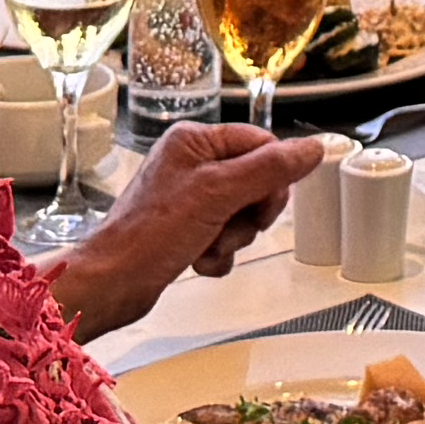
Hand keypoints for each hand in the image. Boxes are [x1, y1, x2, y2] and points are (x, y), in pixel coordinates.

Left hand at [48, 126, 328, 336]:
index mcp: (195, 140)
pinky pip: (225, 236)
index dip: (271, 179)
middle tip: (229, 225)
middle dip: (249, 215)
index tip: (261, 205)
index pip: (262, 145)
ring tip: (207, 245)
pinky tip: (198, 260)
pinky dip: (219, 253)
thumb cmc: (149, 236)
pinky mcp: (185, 227)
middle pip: (256, 181)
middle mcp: (190, 163)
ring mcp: (188, 197)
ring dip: (233, 238)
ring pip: (243, 213)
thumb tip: (311, 149)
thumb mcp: (219, 194)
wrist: (113, 283)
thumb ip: (270, 169)